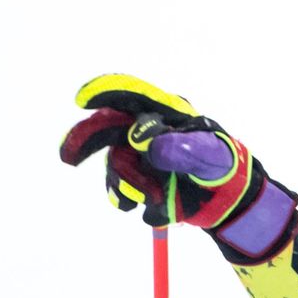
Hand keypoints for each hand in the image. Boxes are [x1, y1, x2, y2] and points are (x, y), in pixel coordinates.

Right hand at [59, 74, 297, 263]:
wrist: (229, 202)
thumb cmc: (224, 167)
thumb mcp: (213, 156)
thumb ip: (182, 145)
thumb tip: (143, 140)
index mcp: (166, 113)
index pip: (132, 95)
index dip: (105, 92)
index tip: (83, 99)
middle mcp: (147, 130)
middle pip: (106, 126)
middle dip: (86, 139)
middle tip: (68, 158)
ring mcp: (139, 156)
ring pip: (114, 164)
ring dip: (128, 183)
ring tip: (153, 196)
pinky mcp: (137, 180)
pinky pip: (119, 189)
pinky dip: (128, 199)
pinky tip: (145, 206)